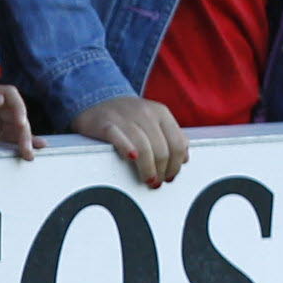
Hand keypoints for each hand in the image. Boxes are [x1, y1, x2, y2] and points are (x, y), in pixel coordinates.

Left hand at [0, 82, 37, 157]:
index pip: (8, 94)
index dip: (18, 106)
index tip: (20, 122)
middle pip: (17, 113)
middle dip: (24, 130)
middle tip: (24, 146)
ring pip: (19, 127)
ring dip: (27, 139)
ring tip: (28, 153)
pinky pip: (16, 138)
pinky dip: (28, 141)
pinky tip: (38, 146)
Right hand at [74, 94, 188, 186]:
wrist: (98, 99)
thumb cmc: (129, 116)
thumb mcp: (154, 120)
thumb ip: (170, 136)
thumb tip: (185, 159)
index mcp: (161, 112)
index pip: (178, 143)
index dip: (176, 164)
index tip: (170, 177)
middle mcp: (146, 113)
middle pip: (161, 149)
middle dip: (162, 170)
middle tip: (156, 183)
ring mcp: (125, 117)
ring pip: (144, 147)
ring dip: (148, 169)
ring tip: (148, 180)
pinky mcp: (106, 123)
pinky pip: (119, 137)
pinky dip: (126, 148)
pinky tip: (130, 158)